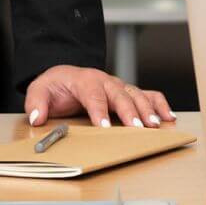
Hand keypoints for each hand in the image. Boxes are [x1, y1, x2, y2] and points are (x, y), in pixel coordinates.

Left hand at [24, 66, 175, 128]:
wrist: (65, 77)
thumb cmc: (55, 86)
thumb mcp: (39, 90)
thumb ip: (37, 101)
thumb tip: (37, 116)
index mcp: (84, 79)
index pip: (93, 93)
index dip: (99, 109)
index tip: (104, 125)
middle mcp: (105, 80)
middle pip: (120, 94)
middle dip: (129, 111)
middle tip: (138, 128)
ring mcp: (118, 86)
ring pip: (136, 94)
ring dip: (147, 108)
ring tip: (156, 124)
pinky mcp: (126, 93)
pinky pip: (146, 94)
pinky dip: (158, 103)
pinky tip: (168, 116)